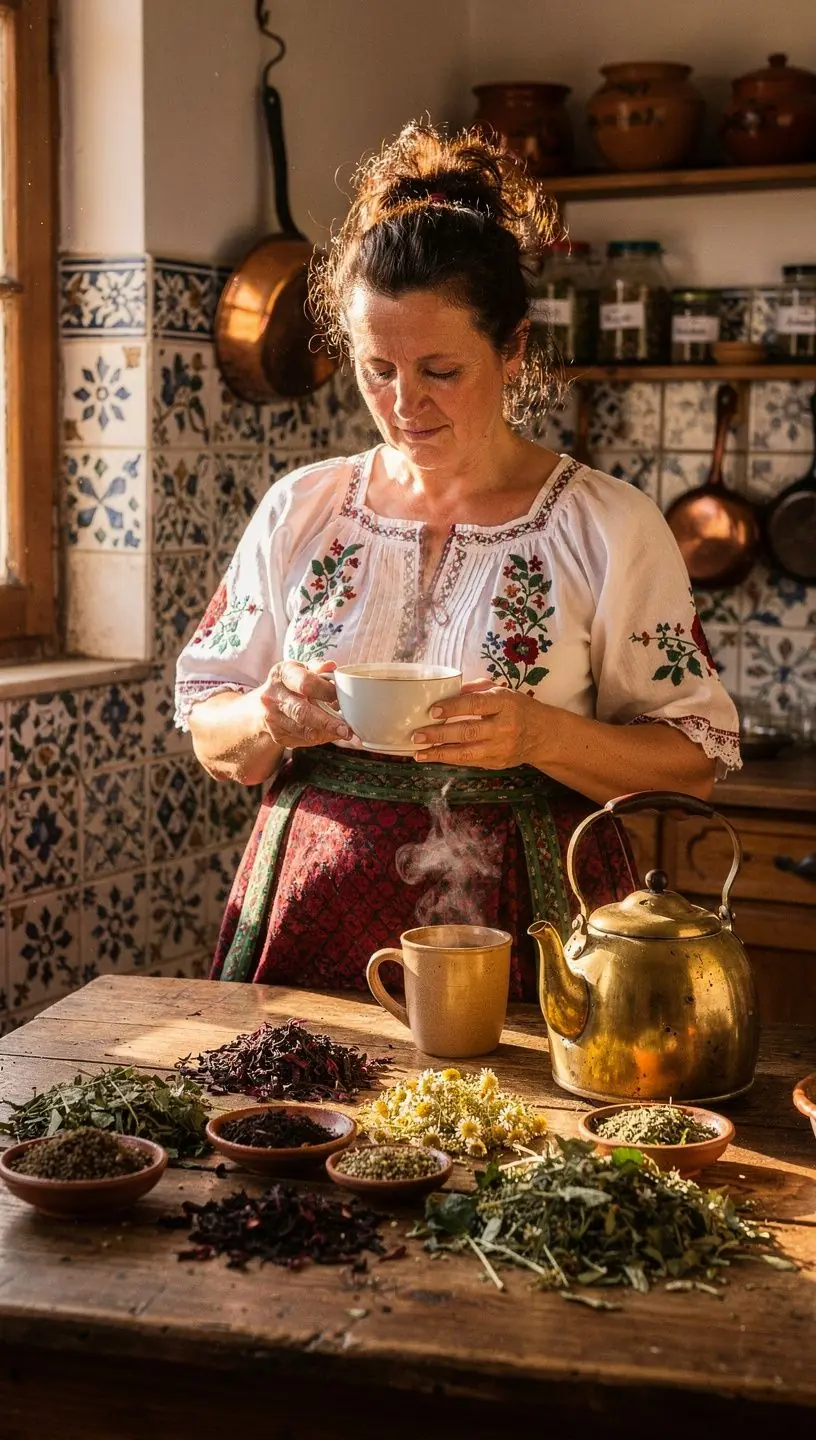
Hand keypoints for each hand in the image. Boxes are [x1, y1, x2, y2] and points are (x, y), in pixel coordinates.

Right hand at [257, 661, 351, 748]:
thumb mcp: (302, 669)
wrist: (266, 703)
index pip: (305, 683)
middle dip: (327, 722)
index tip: (341, 696)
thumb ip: (318, 668)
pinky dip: (319, 738)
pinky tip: (329, 734)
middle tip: (346, 729)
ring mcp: (272, 717)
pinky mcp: (276, 734)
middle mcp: (272, 696)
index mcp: (281, 673)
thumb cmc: (291, 683)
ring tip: (343, 733)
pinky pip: (302, 740)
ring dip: (326, 733)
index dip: (326, 691)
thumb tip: (332, 666)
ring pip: (303, 730)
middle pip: (302, 712)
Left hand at [412, 680, 553, 770]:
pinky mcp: (497, 763)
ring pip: (466, 753)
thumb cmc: (518, 708)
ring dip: (439, 753)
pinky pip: (469, 762)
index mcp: (505, 703)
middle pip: (467, 732)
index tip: (433, 710)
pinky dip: (449, 760)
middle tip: (416, 735)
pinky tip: (432, 757)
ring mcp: (501, 748)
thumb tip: (449, 689)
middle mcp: (504, 727)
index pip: (476, 704)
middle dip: (439, 734)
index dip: (454, 708)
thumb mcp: (503, 691)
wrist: (543, 735)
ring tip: (418, 752)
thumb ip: (476, 689)